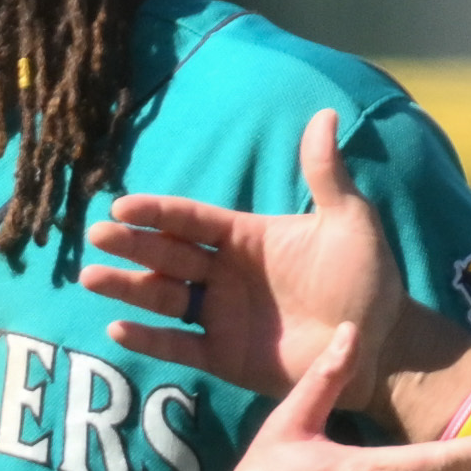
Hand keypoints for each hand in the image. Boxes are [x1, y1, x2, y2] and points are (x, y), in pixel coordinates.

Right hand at [86, 110, 470, 410]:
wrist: (378, 346)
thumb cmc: (367, 280)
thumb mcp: (350, 221)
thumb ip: (326, 174)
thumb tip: (324, 114)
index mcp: (247, 238)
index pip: (192, 220)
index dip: (158, 212)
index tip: (122, 205)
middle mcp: (225, 274)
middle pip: (168, 255)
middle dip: (132, 246)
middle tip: (98, 236)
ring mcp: (221, 316)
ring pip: (164, 299)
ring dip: (127, 289)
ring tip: (91, 278)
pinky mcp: (225, 357)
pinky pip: (179, 347)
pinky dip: (150, 340)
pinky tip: (118, 329)